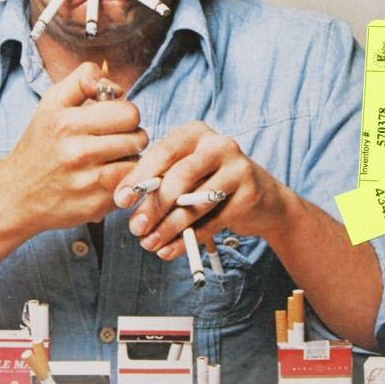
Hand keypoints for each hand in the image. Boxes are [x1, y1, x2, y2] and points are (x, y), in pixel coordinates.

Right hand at [0, 61, 147, 235]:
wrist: (16, 194)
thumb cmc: (40, 144)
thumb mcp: (52, 102)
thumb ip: (82, 80)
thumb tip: (113, 82)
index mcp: (68, 123)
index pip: (128, 112)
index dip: (125, 114)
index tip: (114, 120)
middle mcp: (77, 153)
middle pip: (138, 138)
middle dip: (131, 137)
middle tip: (115, 140)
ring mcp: (87, 182)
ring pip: (137, 164)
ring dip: (130, 161)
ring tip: (112, 159)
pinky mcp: (94, 206)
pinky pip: (128, 188)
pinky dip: (123, 182)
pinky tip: (106, 178)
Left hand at [112, 120, 289, 259]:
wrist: (263, 199)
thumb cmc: (210, 182)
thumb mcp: (184, 173)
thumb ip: (158, 180)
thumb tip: (123, 199)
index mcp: (196, 132)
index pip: (163, 152)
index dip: (139, 177)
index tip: (121, 200)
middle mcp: (219, 144)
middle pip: (180, 176)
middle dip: (154, 206)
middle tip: (136, 229)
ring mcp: (238, 168)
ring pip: (195, 202)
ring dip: (168, 228)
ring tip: (150, 244)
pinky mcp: (249, 195)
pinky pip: (211, 222)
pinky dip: (187, 240)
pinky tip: (170, 250)